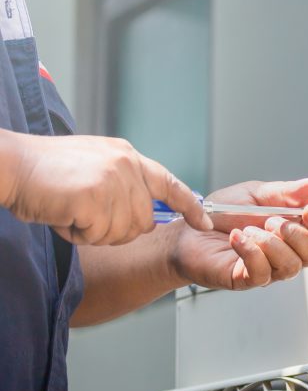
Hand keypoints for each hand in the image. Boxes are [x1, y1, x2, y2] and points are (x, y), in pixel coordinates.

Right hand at [1, 131, 210, 243]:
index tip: (205, 224)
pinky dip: (78, 234)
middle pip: (144, 221)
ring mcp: (112, 179)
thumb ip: (123, 184)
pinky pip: (99, 235)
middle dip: (116, 229)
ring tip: (71, 209)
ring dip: (94, 232)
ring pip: (122, 232)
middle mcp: (126, 164)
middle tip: (84, 213)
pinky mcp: (95, 197)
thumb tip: (145, 214)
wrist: (8, 165)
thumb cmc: (44, 173)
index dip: (190, 207)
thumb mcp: (94, 168)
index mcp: (127, 156)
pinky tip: (63, 214)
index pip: (170, 184)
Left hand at [169, 177, 307, 289]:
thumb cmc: (222, 214)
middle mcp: (287, 253)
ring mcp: (269, 269)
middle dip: (298, 234)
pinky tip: (237, 237)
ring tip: (249, 229)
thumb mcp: (256, 194)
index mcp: (294, 231)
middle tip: (272, 220)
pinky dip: (251, 251)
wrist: (188, 230)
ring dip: (271, 243)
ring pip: (291, 266)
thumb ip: (287, 192)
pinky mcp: (248, 279)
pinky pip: (262, 272)